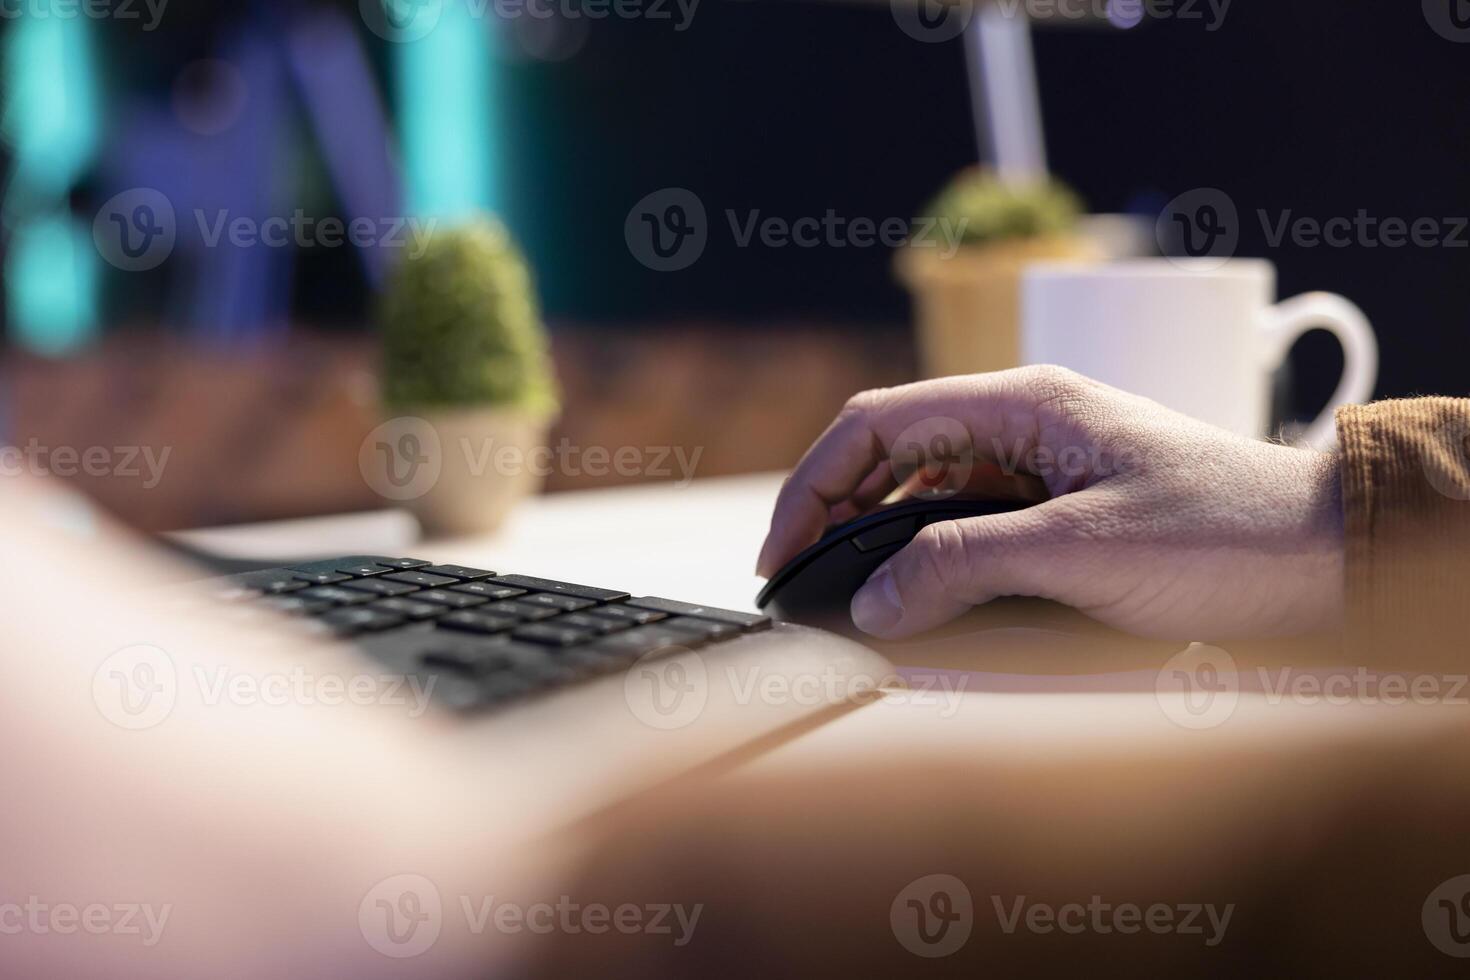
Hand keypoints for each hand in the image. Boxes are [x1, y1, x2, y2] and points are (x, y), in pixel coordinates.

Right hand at [757, 366, 1343, 639]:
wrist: (1324, 550)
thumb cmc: (1225, 533)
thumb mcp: (1082, 551)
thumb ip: (964, 565)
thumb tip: (871, 599)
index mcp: (1021, 404)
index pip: (876, 425)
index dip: (812, 487)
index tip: (782, 554)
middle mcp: (1022, 421)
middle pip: (890, 452)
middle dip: (832, 512)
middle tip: (800, 581)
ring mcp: (1040, 460)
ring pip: (924, 487)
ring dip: (875, 534)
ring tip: (843, 592)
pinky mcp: (1058, 501)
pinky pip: (965, 518)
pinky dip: (924, 552)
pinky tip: (912, 592)